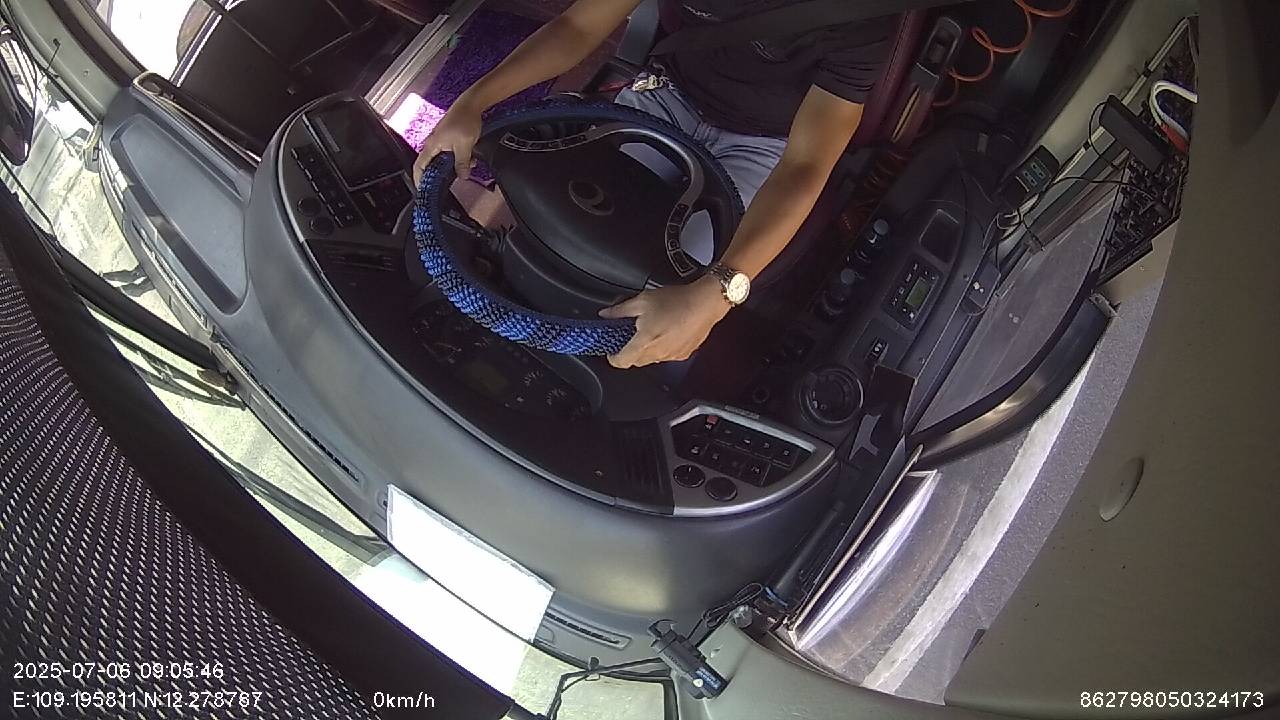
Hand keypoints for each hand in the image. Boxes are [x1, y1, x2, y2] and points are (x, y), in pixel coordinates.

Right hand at [413, 98, 482, 186]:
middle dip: (441, 175)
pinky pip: (450, 153)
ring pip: (443, 160)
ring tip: (465, 168)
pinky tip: (469, 159)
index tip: (422, 189)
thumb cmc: (464, 120)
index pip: (419, 166)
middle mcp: (433, 144)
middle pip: (431, 165)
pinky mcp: (448, 139)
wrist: (471, 105)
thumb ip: (462, 163)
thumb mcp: (464, 146)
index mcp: (432, 146)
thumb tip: (462, 176)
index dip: (419, 179)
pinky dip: (458, 159)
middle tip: (447, 184)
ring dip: (453, 166)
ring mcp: (440, 141)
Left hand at [599, 276, 730, 367]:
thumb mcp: (642, 300)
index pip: (621, 362)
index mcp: (644, 342)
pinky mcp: (684, 354)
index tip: (611, 350)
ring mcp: (672, 356)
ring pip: (652, 359)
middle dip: (630, 351)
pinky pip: (667, 355)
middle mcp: (658, 353)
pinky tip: (667, 332)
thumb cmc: (677, 301)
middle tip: (630, 335)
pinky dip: (663, 348)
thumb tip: (606, 314)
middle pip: (636, 361)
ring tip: (651, 330)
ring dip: (647, 349)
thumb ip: (620, 310)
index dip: (612, 357)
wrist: (705, 302)